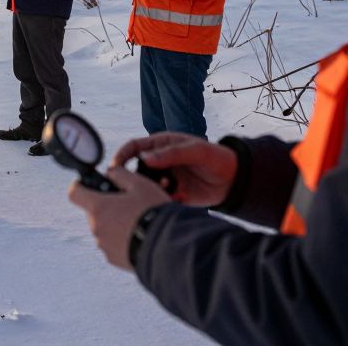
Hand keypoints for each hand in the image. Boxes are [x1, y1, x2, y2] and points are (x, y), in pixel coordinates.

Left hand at [68, 166, 171, 270]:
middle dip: (107, 206)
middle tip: (128, 203)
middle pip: (94, 212)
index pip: (74, 193)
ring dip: (115, 223)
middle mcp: (96, 228)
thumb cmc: (153, 212)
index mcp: (98, 208)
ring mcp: (104, 246)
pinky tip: (140, 236)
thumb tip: (110, 173)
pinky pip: (113, 244)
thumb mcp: (140, 184)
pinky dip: (122, 239)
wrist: (167, 246)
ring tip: (138, 222)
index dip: (78, 186)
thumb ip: (120, 174)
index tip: (86, 184)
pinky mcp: (114, 259)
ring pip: (104, 228)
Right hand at [112, 132, 237, 206]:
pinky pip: (159, 200)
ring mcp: (164, 179)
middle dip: (137, 178)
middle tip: (147, 183)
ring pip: (145, 187)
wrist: (233, 180)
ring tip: (171, 189)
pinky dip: (163, 201)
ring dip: (152, 190)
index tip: (115, 166)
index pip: (134, 147)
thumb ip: (172, 153)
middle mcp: (159, 163)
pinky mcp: (171, 195)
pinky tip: (179, 198)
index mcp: (160, 145)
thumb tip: (145, 158)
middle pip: (135, 170)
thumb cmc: (214, 157)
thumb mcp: (195, 150)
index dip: (122, 155)